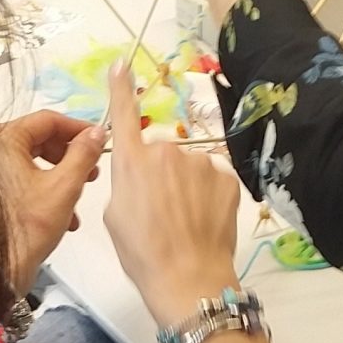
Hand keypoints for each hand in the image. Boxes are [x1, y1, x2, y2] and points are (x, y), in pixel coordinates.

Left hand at [0, 111, 104, 293]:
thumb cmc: (21, 231)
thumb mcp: (64, 187)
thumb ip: (83, 155)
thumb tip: (94, 134)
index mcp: (3, 140)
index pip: (48, 120)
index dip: (78, 129)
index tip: (96, 139)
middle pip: (40, 140)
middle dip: (69, 156)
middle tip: (90, 169)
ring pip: (33, 162)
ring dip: (60, 177)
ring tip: (76, 196)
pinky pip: (21, 179)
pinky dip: (44, 190)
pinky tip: (60, 213)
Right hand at [104, 63, 241, 326]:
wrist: (188, 279)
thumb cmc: (143, 254)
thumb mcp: (115, 217)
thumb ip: (126, 183)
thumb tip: (140, 175)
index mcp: (132, 161)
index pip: (124, 115)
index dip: (122, 88)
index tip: (122, 63)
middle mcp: (166, 151)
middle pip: (161, 155)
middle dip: (161, 176)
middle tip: (161, 215)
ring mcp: (200, 162)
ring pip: (189, 168)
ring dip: (187, 187)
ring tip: (184, 224)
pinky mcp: (227, 176)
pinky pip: (213, 179)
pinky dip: (209, 196)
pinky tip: (204, 222)